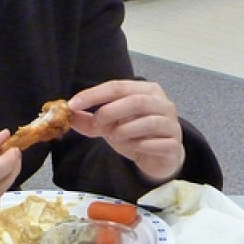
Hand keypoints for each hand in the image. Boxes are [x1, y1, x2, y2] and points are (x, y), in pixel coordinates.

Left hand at [68, 80, 184, 183]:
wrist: (161, 157)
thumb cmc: (136, 135)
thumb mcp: (111, 126)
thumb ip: (91, 120)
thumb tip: (69, 114)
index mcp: (147, 90)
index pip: (118, 86)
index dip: (94, 94)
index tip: (73, 104)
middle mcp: (162, 102)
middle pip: (135, 101)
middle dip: (110, 112)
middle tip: (98, 123)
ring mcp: (171, 123)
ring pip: (148, 122)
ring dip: (125, 131)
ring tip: (115, 137)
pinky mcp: (174, 144)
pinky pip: (156, 143)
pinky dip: (140, 145)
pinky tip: (133, 147)